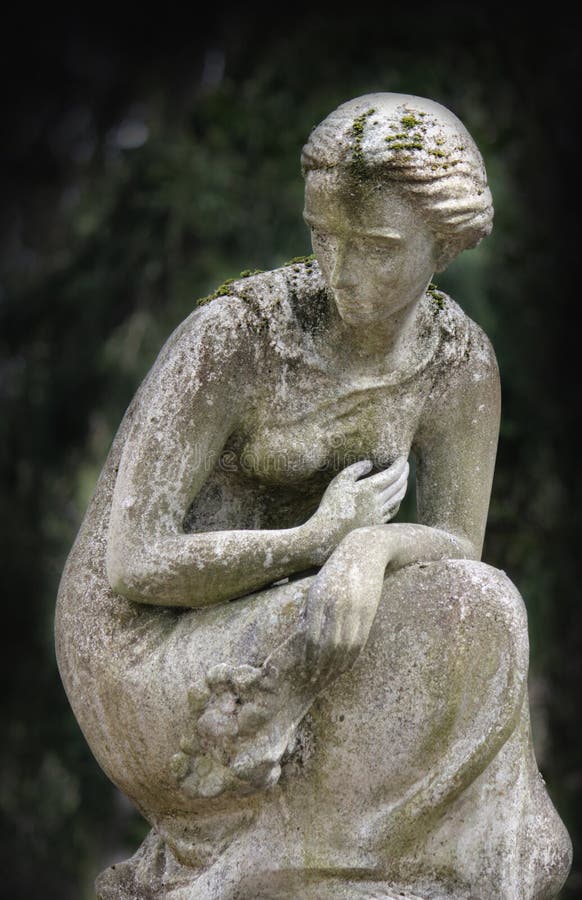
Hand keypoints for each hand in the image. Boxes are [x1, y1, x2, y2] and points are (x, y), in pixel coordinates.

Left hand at [302, 525, 395, 678]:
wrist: (365, 550)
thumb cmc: (337, 569)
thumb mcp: (318, 586)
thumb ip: (312, 611)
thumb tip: (304, 639)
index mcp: (318, 598)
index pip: (312, 638)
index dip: (309, 659)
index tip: (305, 671)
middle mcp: (336, 604)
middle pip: (329, 646)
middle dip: (322, 667)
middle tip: (316, 681)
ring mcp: (354, 608)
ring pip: (346, 646)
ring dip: (337, 666)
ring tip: (330, 678)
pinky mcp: (369, 610)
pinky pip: (360, 640)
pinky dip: (352, 656)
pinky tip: (346, 665)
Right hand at [309, 456, 408, 559]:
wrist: (328, 532)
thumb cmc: (331, 504)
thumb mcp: (339, 481)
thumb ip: (356, 470)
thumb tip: (370, 464)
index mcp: (369, 488)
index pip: (392, 473)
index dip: (400, 464)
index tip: (403, 457)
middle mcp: (378, 501)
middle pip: (398, 485)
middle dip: (404, 473)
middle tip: (406, 465)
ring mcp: (378, 514)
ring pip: (398, 498)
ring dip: (403, 486)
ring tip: (404, 479)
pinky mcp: (376, 524)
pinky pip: (393, 510)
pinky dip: (398, 501)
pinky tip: (396, 498)